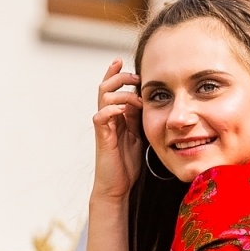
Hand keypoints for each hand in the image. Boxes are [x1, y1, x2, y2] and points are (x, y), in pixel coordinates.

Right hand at [91, 58, 142, 204]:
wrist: (117, 186)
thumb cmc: (128, 163)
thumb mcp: (139, 135)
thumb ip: (140, 118)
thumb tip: (149, 100)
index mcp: (117, 116)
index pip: (113, 88)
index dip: (118, 74)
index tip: (129, 64)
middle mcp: (108, 118)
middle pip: (105, 86)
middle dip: (119, 77)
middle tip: (135, 78)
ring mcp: (104, 127)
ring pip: (103, 97)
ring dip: (120, 93)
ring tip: (134, 98)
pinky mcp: (102, 137)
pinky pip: (101, 116)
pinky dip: (111, 109)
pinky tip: (123, 110)